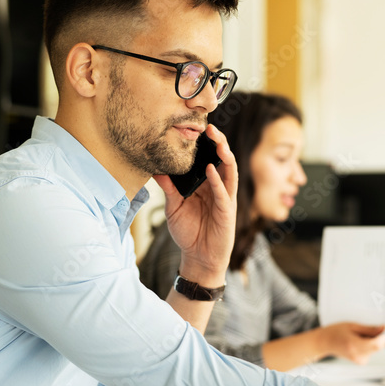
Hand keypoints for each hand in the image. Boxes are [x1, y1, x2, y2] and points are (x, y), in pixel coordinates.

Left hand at [154, 124, 237, 283]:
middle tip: (210, 127)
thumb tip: (156, 169)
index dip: (206, 144)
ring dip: (224, 155)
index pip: (209, 159)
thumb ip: (168, 188)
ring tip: (217, 140)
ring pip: (229, 171)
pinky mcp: (227, 211)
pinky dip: (218, 180)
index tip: (197, 128)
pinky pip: (224, 192)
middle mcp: (218, 188)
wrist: (198, 258)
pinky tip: (212, 168)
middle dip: (218, 142)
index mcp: (206, 184)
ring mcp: (225, 198)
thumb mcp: (173, 207)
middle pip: (222, 160)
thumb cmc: (189, 232)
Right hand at [316, 322, 384, 364]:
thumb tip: (383, 329)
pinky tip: (359, 340)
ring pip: (376, 349)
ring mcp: (360, 360)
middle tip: (374, 327)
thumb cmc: (335, 332)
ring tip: (361, 334)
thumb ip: (368, 329)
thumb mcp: (351, 325)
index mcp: (354, 346)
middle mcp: (358, 356)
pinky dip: (370, 344)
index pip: (376, 344)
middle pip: (378, 347)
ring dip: (374, 340)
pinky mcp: (361, 361)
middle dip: (380, 337)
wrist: (324, 343)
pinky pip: (372, 351)